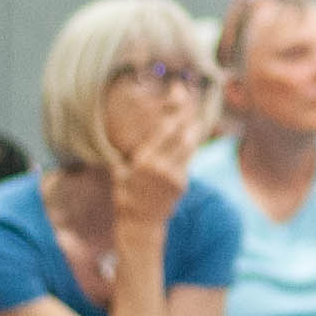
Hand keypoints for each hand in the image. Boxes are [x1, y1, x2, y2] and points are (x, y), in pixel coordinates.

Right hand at [107, 94, 193, 229]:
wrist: (139, 223)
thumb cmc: (125, 195)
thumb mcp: (120, 172)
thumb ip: (127, 155)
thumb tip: (125, 134)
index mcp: (144, 160)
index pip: (164, 128)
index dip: (174, 108)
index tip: (179, 92)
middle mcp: (161, 166)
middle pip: (182, 133)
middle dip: (188, 113)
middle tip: (192, 96)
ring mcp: (175, 175)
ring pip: (190, 145)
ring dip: (193, 127)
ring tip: (196, 113)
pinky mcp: (183, 183)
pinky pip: (188, 159)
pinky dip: (190, 146)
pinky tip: (191, 135)